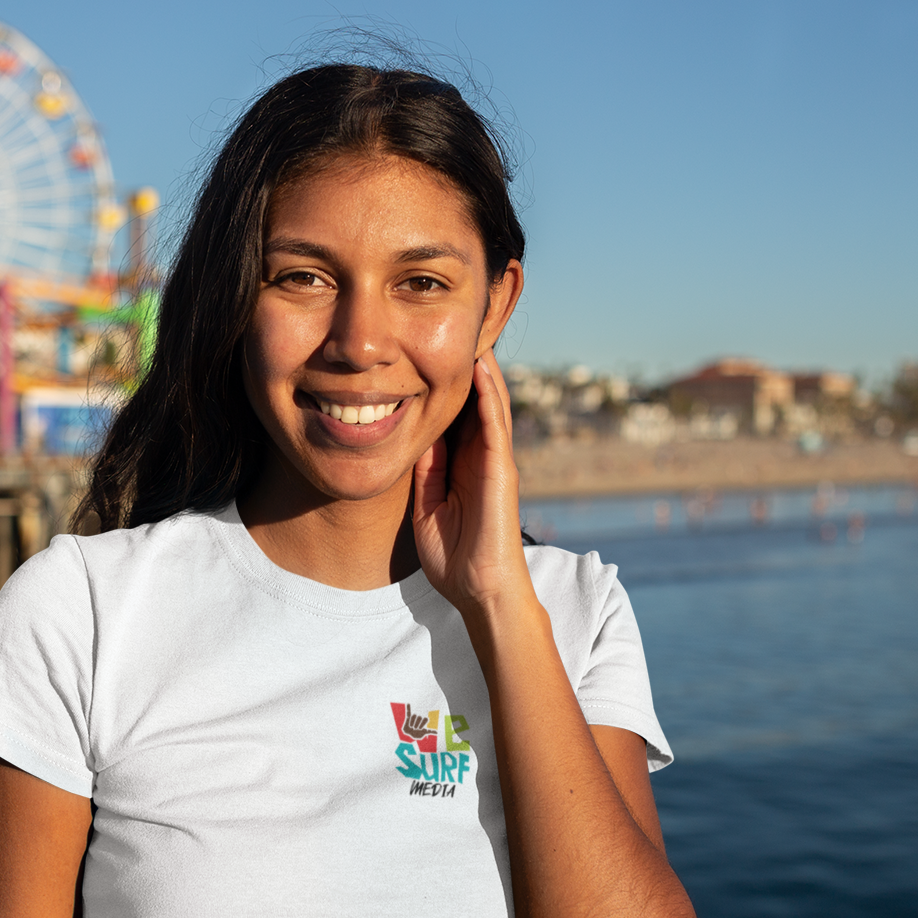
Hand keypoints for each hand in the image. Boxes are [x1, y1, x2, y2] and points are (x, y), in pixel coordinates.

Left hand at [412, 351, 535, 618]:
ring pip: (489, 404)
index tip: (424, 350)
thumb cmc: (455, 557)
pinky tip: (482, 368)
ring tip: (471, 331)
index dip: (442, 382)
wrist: (479, 591)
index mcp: (463, 464)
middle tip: (453, 326)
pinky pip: (495, 425)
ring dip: (482, 368)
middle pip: (474, 401)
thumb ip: (427, 471)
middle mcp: (481, 456)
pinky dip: (489, 395)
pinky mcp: (501, 470)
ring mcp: (494, 461)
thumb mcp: (428, 505)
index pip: (455, 413)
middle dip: (464, 366)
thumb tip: (417, 437)